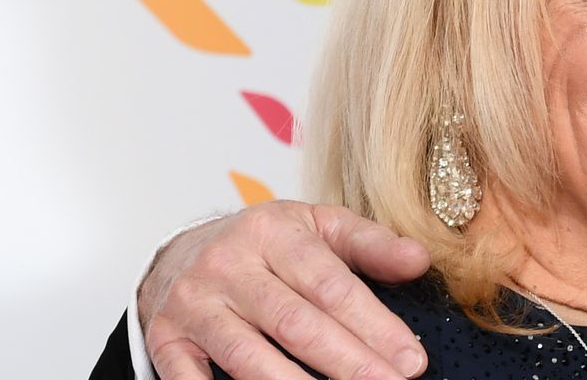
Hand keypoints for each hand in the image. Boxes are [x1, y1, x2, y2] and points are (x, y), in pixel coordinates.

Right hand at [138, 201, 431, 379]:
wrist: (180, 251)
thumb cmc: (265, 243)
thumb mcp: (318, 226)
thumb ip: (371, 243)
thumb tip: (420, 261)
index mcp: (274, 232)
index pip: (331, 285)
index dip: (374, 325)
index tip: (411, 359)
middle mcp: (230, 266)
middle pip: (296, 324)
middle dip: (348, 362)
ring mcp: (195, 305)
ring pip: (248, 358)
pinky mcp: (166, 338)